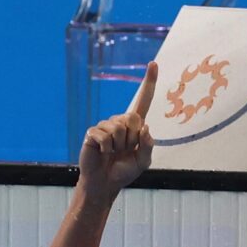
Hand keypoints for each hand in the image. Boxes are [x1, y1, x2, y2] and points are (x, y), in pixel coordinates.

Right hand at [78, 61, 157, 198]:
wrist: (105, 183)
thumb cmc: (124, 171)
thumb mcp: (144, 162)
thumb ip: (148, 145)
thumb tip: (145, 127)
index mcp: (136, 126)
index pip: (144, 100)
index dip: (149, 82)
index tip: (154, 63)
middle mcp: (120, 121)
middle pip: (133, 118)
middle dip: (132, 139)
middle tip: (124, 151)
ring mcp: (105, 125)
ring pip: (119, 129)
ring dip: (119, 146)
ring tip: (113, 154)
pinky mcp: (92, 132)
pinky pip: (105, 137)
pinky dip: (107, 149)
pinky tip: (102, 153)